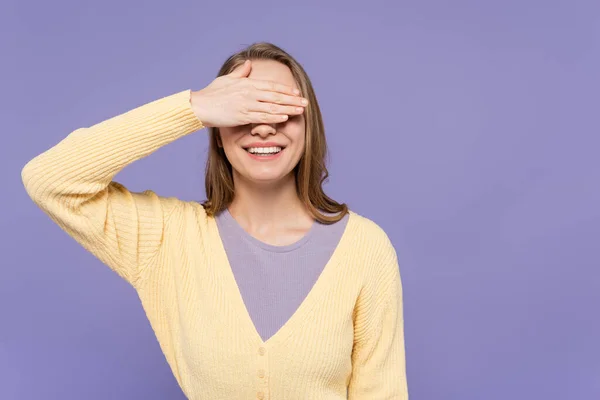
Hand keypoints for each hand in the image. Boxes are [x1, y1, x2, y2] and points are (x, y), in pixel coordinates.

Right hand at [190, 60, 307, 127]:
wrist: (200, 106)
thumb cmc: (211, 93)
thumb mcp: (227, 79)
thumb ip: (240, 72)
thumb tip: (249, 63)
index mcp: (247, 83)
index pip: (271, 86)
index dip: (285, 89)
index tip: (297, 92)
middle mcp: (249, 93)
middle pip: (275, 96)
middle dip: (292, 100)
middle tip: (305, 103)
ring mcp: (246, 104)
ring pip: (272, 106)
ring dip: (288, 108)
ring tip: (301, 111)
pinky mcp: (242, 116)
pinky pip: (262, 117)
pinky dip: (275, 117)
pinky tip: (285, 117)